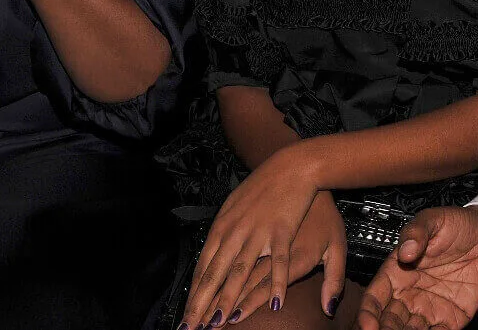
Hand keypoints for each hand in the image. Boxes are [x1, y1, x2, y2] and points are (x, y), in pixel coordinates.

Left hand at [181, 147, 321, 327]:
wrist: (291, 165)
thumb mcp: (235, 204)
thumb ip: (224, 230)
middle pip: (214, 275)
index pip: (203, 267)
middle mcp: (235, 233)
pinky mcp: (282, 231)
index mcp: (222, 227)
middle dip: (201, 305)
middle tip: (191, 329)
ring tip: (218, 323)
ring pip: (239, 273)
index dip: (194, 294)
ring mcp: (257, 233)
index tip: (187, 315)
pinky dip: (277, 284)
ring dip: (228, 300)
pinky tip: (275, 304)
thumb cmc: (264, 185)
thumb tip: (212, 253)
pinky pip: (278, 264)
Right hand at [356, 206, 477, 329]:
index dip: (368, 312)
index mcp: (398, 271)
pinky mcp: (453, 318)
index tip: (366, 324)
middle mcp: (410, 294)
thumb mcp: (434, 220)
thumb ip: (417, 232)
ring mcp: (430, 308)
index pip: (375, 297)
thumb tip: (406, 251)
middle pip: (389, 320)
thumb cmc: (458, 225)